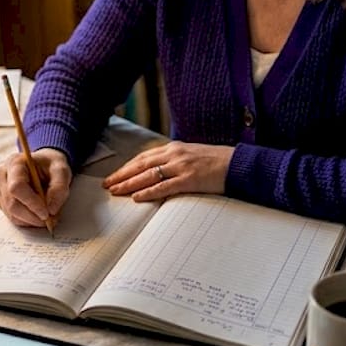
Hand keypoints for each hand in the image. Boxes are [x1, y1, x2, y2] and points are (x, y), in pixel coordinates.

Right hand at [0, 148, 71, 227]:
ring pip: (12, 214)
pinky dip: (28, 221)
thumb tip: (51, 209)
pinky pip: (13, 217)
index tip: (47, 213)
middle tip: (51, 219)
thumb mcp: (61, 169)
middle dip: (33, 216)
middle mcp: (2, 176)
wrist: (42, 165)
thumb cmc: (50, 165)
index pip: (17, 187)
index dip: (31, 203)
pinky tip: (39, 215)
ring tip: (48, 216)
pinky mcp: (1, 201)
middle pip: (12, 204)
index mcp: (14, 163)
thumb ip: (60, 187)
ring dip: (32, 220)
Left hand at [103, 141, 233, 201]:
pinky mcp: (189, 179)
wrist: (238, 164)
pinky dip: (148, 192)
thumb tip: (158, 172)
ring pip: (148, 175)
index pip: (144, 157)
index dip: (127, 167)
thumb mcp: (191, 155)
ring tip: (116, 191)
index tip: (115, 175)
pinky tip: (137, 197)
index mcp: (174, 148)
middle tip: (107, 185)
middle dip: (122, 175)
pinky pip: (164, 187)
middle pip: (141, 165)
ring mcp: (181, 166)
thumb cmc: (216, 162)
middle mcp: (175, 154)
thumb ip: (174, 161)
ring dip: (129, 184)